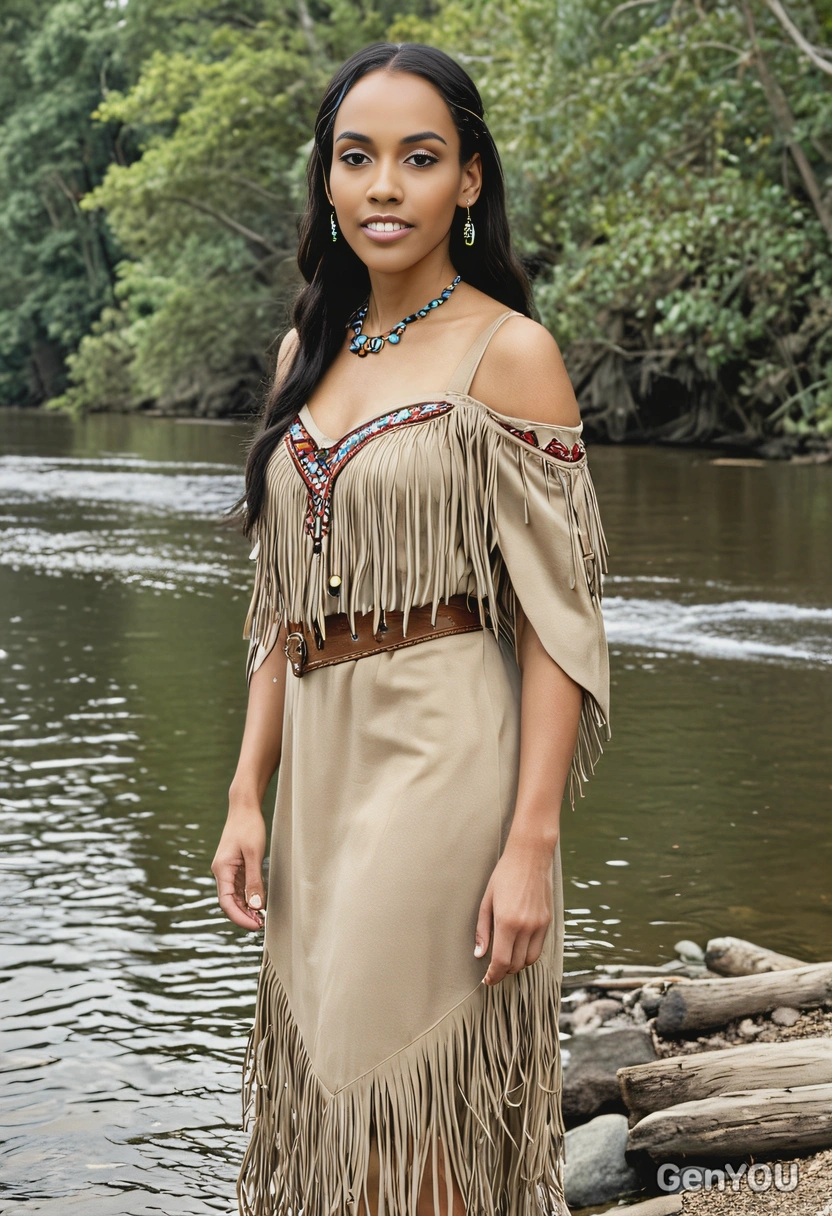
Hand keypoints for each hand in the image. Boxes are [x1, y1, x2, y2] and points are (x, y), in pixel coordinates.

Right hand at [211, 809, 266, 930]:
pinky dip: (248, 897)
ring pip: (234, 896)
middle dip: (244, 915)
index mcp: (222, 869)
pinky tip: (259, 903)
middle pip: (229, 902)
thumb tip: (256, 905)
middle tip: (262, 925)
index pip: (226, 902)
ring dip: (246, 908)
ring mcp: (228, 869)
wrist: (244, 807)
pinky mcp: (235, 866)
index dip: (240, 917)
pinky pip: (239, 887)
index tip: (255, 925)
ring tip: (262, 918)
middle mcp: (221, 872)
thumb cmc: (248, 827)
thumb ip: (254, 880)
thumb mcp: (254, 854)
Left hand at [475, 835, 554, 984]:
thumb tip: (480, 954)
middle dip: (503, 972)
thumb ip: (483, 930)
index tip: (487, 979)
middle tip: (493, 971)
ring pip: (529, 960)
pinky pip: (539, 948)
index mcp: (507, 922)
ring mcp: (539, 925)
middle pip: (516, 964)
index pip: (502, 962)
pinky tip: (518, 947)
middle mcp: (526, 926)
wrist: (530, 857)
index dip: (493, 975)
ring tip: (506, 959)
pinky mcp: (548, 921)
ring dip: (517, 965)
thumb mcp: (486, 901)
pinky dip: (528, 953)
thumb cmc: (504, 875)